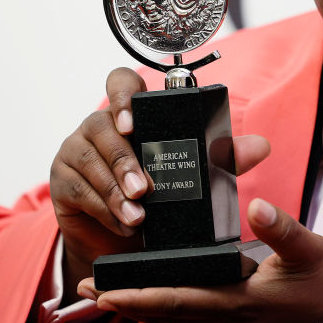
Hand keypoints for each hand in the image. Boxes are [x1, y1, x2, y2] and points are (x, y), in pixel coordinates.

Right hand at [49, 67, 270, 303]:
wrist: (125, 240)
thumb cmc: (159, 197)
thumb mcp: (193, 176)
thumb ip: (224, 159)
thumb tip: (261, 146)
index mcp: (131, 113)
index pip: (120, 83)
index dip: (123, 96)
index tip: (133, 123)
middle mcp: (99, 125)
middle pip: (102, 127)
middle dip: (125, 161)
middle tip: (145, 189)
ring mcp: (75, 150)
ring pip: (89, 161)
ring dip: (114, 190)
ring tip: (138, 216)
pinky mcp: (62, 181)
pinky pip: (78, 190)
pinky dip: (104, 209)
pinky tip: (124, 223)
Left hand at [79, 198, 322, 322]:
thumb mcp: (311, 251)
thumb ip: (282, 228)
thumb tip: (255, 203)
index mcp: (240, 300)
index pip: (177, 297)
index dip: (137, 294)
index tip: (103, 289)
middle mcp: (229, 321)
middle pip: (165, 313)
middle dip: (124, 302)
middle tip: (87, 291)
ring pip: (176, 319)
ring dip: (142, 306)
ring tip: (110, 295)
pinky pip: (194, 321)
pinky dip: (167, 309)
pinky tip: (161, 299)